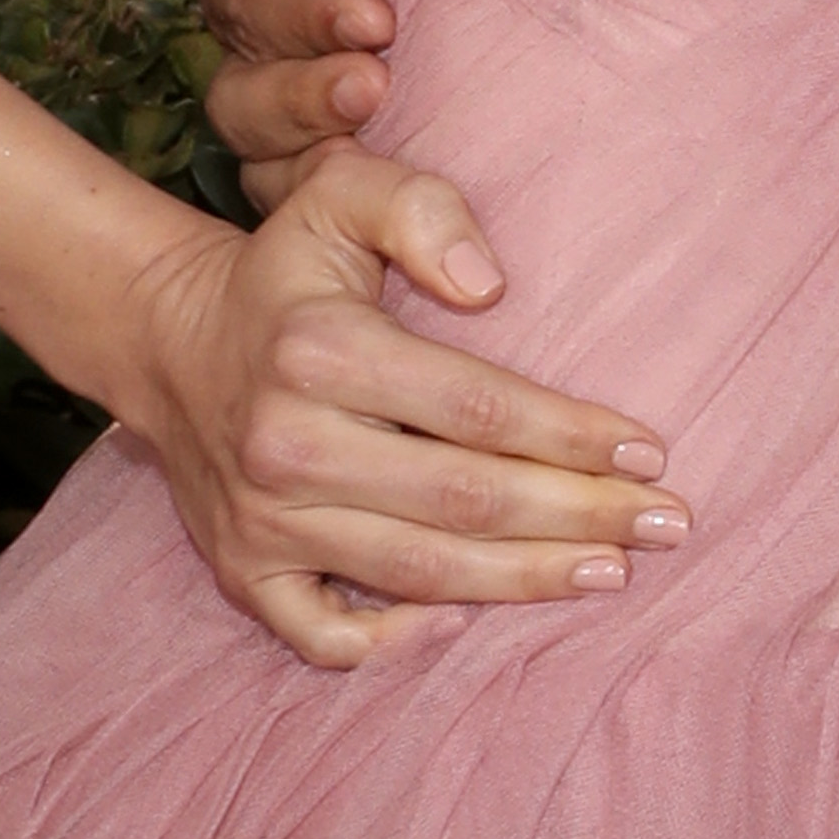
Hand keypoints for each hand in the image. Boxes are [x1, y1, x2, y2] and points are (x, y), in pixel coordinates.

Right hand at [107, 151, 680, 669]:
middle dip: (578, 515)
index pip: (477, 408)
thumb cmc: (288, 270)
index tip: (648, 449)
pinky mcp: (243, 574)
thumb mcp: (342, 193)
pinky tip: (471, 624)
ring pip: (417, 572)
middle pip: (463, 500)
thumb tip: (488, 285)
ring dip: (525, 580)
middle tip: (666, 525)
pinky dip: (398, 646)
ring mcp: (263, 522)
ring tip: (611, 571)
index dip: (572, 434)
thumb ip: (421, 209)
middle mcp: (288, 446)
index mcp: (322, 351)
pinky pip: (326, 637)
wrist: (171, 342)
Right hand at [190, 0, 395, 213]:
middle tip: (375, 87)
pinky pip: (327, 203)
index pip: (245, 8)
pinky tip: (402, 199)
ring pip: (271, 164)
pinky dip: (356, 202)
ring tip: (384, 138)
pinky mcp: (360, 161)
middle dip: (306, 96)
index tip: (376, 18)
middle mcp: (269, 54)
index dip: (301, 18)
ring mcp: (309, 118)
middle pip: (244, 102)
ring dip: (322, 151)